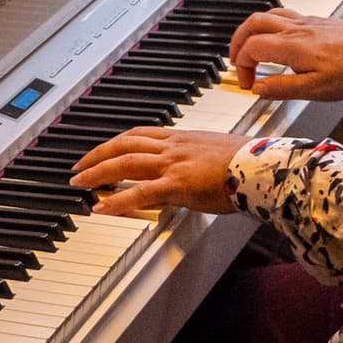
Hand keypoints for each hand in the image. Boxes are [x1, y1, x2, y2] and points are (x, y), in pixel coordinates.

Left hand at [69, 126, 245, 217]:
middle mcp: (173, 146)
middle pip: (123, 145)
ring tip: (80, 183)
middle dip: (97, 155)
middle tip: (79, 167)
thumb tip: (191, 171)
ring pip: (124, 163)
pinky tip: (102, 208)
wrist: (262, 167)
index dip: (116, 142)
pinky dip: (117, 200)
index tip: (103, 149)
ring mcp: (173, 164)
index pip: (139, 134)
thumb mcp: (215, 153)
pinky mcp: (177, 184)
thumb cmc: (249, 162)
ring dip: (97, 173)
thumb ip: (196, 160)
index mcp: (182, 138)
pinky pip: (139, 192)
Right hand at [223, 10, 342, 100]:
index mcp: (289, 46)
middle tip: (236, 59)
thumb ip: (282, 88)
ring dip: (251, 30)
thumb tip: (258, 89)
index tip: (247, 83)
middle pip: (252, 24)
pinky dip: (270, 25)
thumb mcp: (315, 89)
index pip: (250, 49)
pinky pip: (283, 15)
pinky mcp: (315, 21)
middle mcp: (293, 29)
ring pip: (266, 15)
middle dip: (237, 41)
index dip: (242, 66)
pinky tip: (277, 37)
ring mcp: (304, 22)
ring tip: (250, 46)